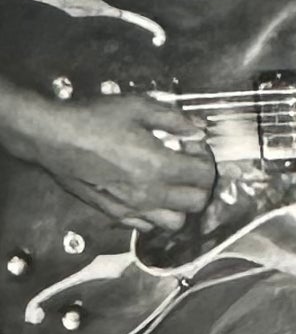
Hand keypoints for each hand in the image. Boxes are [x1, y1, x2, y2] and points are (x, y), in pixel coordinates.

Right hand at [15, 91, 215, 234]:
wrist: (52, 137)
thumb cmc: (92, 120)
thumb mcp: (138, 107)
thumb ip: (174, 120)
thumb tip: (198, 129)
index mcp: (158, 166)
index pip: (204, 175)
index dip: (206, 158)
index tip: (193, 146)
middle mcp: (148, 193)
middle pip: (197, 203)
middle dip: (200, 184)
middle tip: (188, 164)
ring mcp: (130, 207)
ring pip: (175, 222)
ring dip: (181, 204)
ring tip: (172, 183)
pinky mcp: (113, 213)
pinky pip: (146, 225)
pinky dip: (155, 214)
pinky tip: (148, 193)